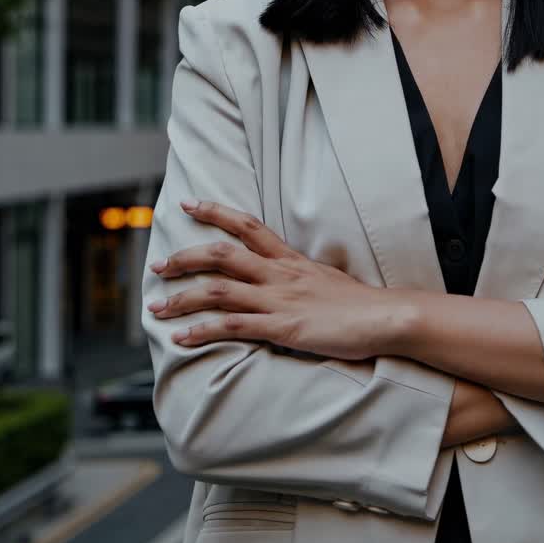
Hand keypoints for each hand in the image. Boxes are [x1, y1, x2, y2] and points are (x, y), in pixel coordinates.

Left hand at [147, 201, 408, 359]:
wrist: (386, 318)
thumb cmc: (360, 304)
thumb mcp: (325, 280)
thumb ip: (299, 278)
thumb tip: (283, 281)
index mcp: (290, 260)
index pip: (247, 225)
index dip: (215, 212)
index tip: (189, 204)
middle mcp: (280, 274)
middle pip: (221, 254)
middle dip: (184, 258)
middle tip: (158, 265)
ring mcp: (279, 300)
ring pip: (219, 290)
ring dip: (182, 297)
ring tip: (157, 306)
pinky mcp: (282, 327)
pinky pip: (234, 326)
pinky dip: (203, 330)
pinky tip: (182, 337)